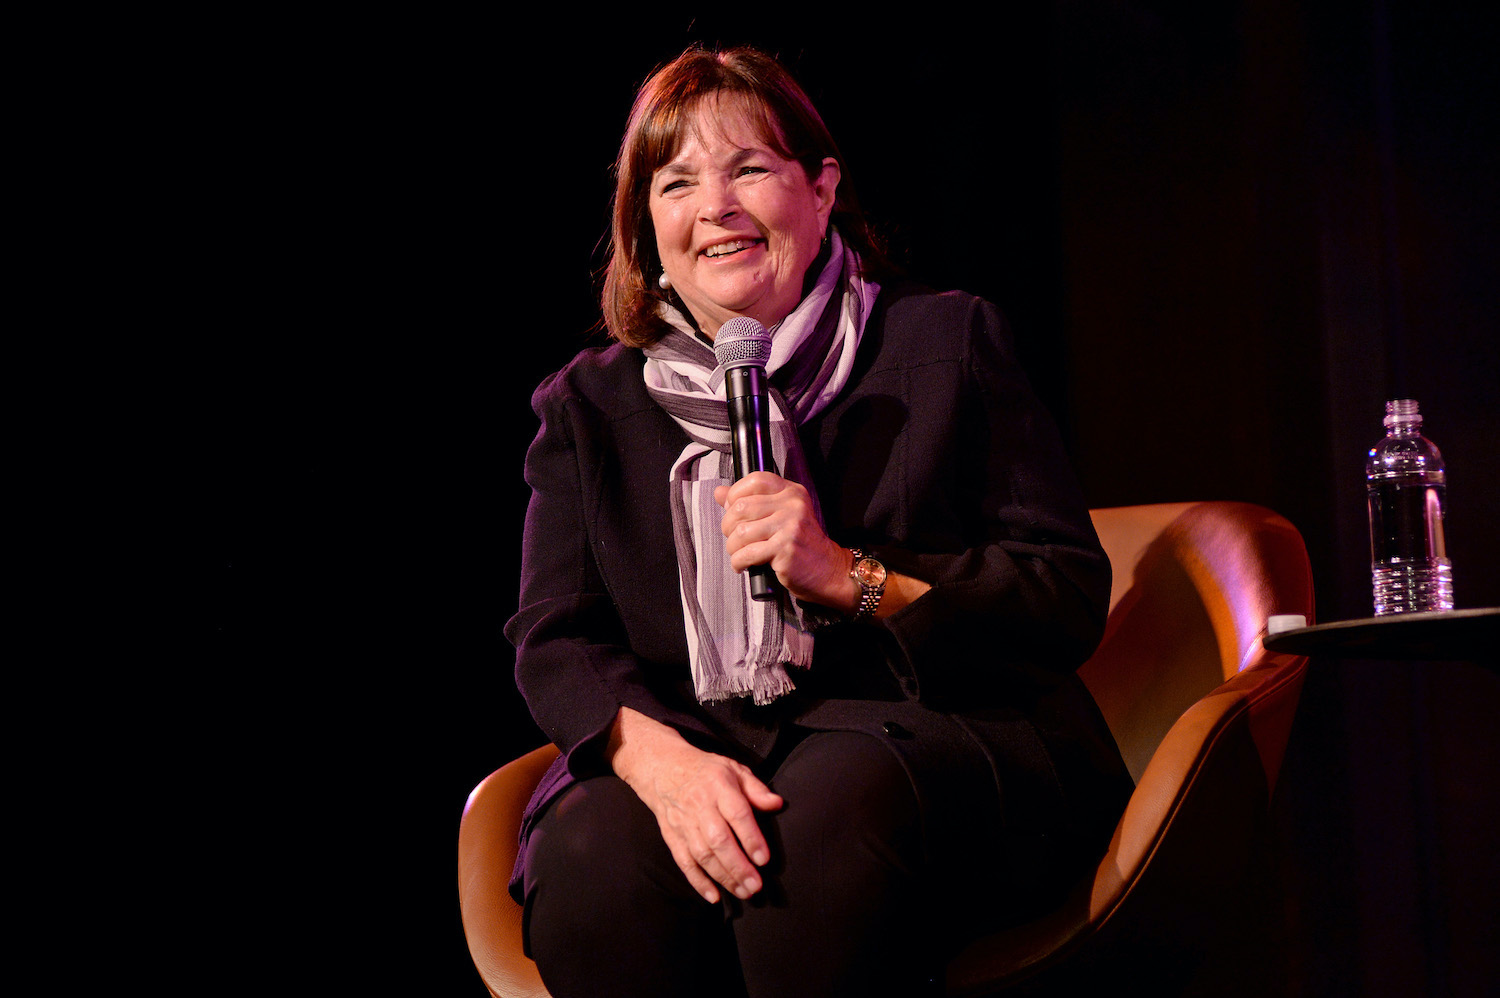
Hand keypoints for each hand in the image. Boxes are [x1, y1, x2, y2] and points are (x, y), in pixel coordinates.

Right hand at [607, 707, 782, 903]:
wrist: (663, 768)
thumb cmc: (706, 771)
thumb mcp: (734, 770)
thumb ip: (756, 789)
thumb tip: (777, 804)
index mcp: (719, 787)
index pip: (737, 814)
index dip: (751, 838)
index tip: (764, 859)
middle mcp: (700, 806)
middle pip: (718, 840)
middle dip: (738, 866)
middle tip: (755, 885)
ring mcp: (684, 824)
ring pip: (702, 855)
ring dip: (723, 877)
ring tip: (743, 892)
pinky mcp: (673, 837)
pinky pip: (684, 862)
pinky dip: (697, 881)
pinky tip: (713, 896)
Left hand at [715, 471, 856, 611]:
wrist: (827, 570)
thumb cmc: (801, 545)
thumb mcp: (779, 516)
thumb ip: (750, 501)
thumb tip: (720, 492)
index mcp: (791, 492)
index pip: (754, 480)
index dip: (735, 495)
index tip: (732, 511)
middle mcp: (792, 505)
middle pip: (741, 508)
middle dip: (728, 527)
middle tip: (734, 539)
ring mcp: (790, 526)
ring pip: (740, 532)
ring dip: (733, 548)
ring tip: (739, 554)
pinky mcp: (785, 548)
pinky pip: (747, 553)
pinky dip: (738, 562)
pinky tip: (744, 565)